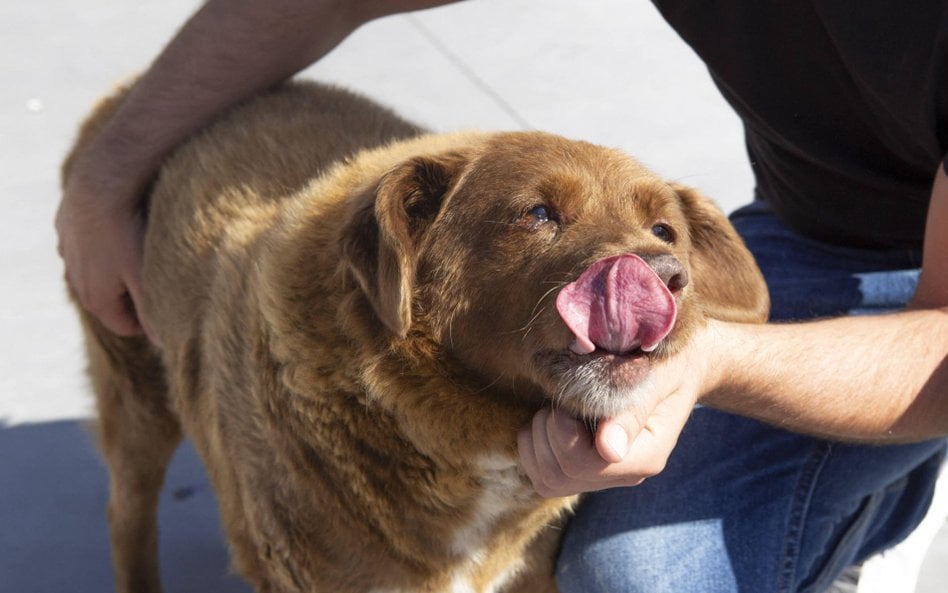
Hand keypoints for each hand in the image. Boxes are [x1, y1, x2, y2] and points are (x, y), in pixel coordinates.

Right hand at [56, 166, 149, 338]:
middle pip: (108, 301)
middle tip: (160, 283)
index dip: (148, 323)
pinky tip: (121, 232)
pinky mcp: (66, 230)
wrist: (100, 185)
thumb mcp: (145, 276)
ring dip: (116, 271)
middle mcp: (75, 281)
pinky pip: (87, 246)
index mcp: (96, 299)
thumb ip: (153, 311)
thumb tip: (164, 344)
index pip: (124, 326)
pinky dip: (103, 245)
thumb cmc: (127, 234)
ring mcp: (68, 255)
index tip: (168, 310)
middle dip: (133, 298)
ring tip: (142, 256)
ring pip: (96, 272)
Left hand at [517, 325, 714, 496]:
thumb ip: (634, 409)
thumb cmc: (669, 361)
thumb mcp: (659, 375)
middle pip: (559, 475)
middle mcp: (625, 474)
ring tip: (557, 410)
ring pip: (547, 481)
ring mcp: (604, 476)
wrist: (680, 365)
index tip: (573, 395)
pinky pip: (543, 478)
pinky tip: (551, 420)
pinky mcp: (585, 471)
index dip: (562, 428)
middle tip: (563, 400)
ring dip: (537, 440)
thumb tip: (609, 449)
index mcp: (646, 456)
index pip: (583, 462)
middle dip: (547, 431)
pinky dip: (533, 447)